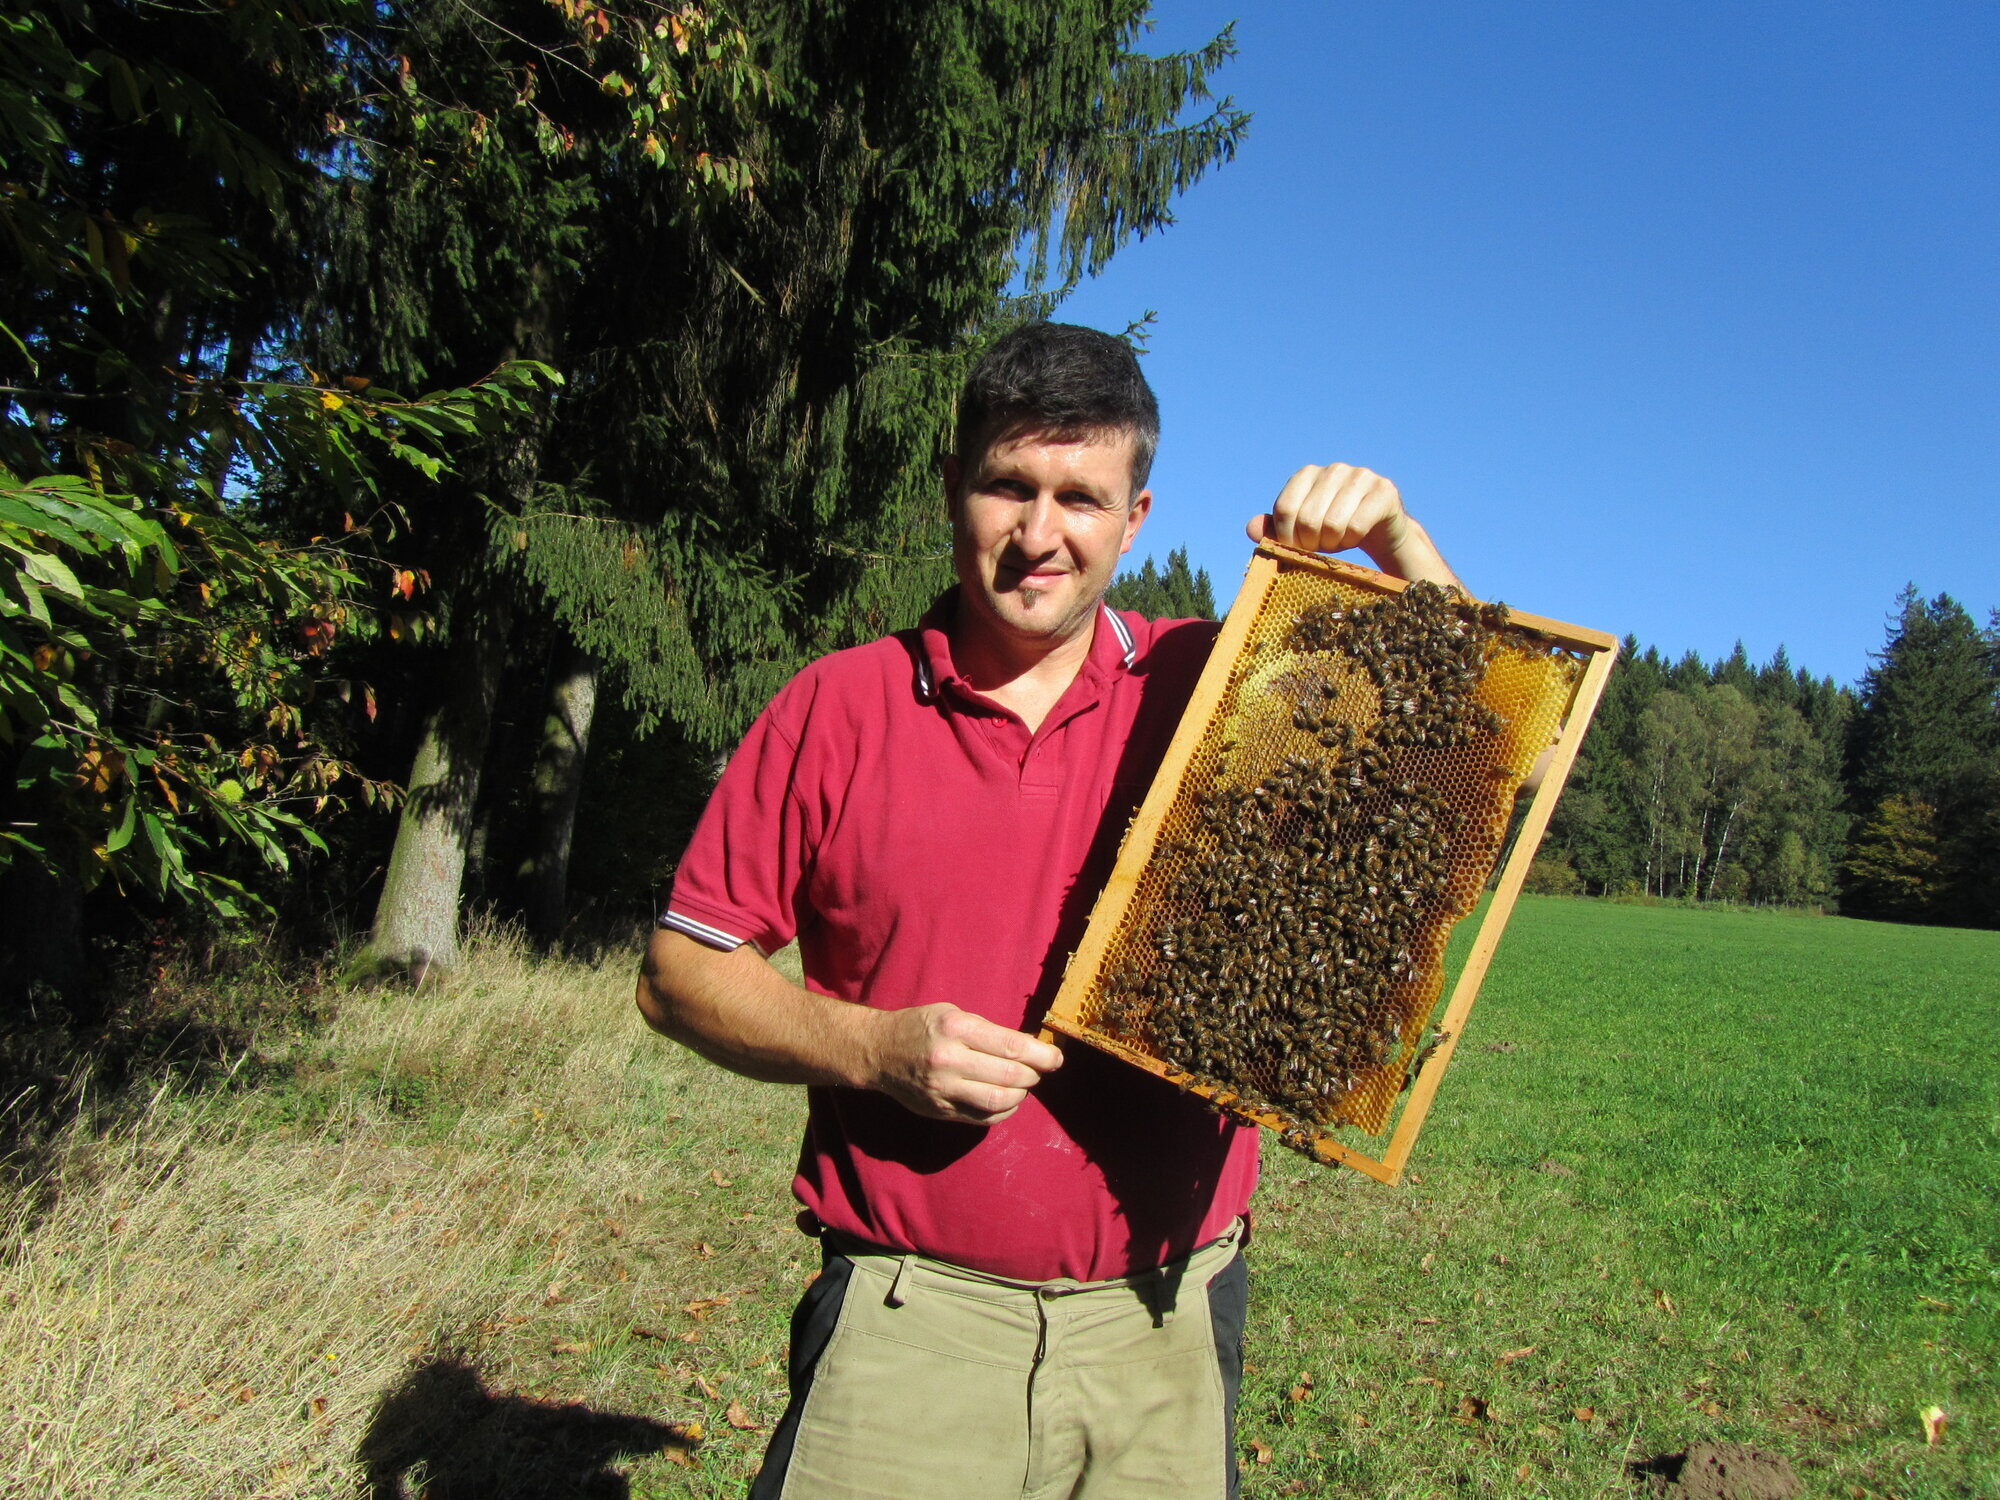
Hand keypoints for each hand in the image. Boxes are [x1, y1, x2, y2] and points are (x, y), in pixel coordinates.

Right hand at [864, 1003, 1063, 1123]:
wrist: (879, 1052)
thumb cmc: (922, 1027)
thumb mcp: (953, 1014)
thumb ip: (989, 1031)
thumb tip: (1030, 1046)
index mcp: (956, 1029)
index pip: (1012, 1046)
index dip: (1041, 1054)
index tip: (1056, 1058)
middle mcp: (949, 1061)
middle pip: (1010, 1076)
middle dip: (1034, 1075)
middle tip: (1039, 1070)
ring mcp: (943, 1089)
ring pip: (999, 1101)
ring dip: (1020, 1095)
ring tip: (1021, 1085)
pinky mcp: (940, 1110)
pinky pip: (983, 1117)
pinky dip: (1003, 1111)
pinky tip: (1006, 1100)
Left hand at [1248, 463, 1462, 588]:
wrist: (1380, 531)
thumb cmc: (1333, 531)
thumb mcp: (1300, 532)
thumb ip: (1274, 529)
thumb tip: (1250, 529)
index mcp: (1307, 474)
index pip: (1285, 509)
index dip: (1287, 537)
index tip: (1297, 548)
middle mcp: (1333, 469)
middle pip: (1307, 519)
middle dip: (1312, 544)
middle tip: (1322, 546)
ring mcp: (1361, 476)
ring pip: (1333, 524)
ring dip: (1334, 543)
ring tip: (1339, 540)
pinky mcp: (1384, 490)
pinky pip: (1357, 526)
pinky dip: (1354, 540)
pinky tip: (1357, 535)